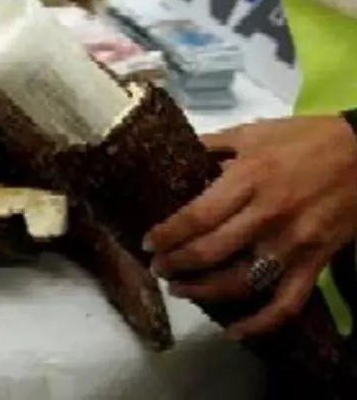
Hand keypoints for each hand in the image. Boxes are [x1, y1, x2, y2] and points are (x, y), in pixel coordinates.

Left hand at [144, 116, 356, 337]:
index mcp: (248, 179)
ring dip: (203, 292)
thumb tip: (173, 152)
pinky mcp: (315, 262)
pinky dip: (259, 324)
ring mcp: (293, 243)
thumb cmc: (305, 139)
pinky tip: (233, 331)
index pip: (196, 217)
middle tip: (157, 267)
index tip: (148, 242)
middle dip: (175, 264)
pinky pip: (286, 302)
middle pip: (210, 252)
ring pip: (240, 282)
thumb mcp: (252, 132)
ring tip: (180, 289)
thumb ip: (212, 145)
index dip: (167, 235)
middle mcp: (267, 215)